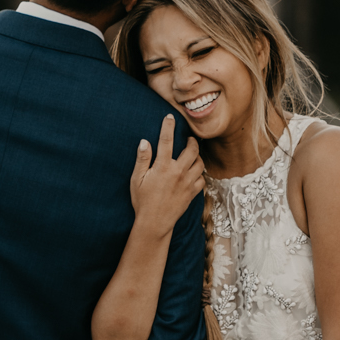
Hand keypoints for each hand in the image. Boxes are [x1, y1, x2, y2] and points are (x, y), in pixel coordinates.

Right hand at [130, 115, 203, 235]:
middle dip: (191, 141)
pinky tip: (193, 173)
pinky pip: (202, 179)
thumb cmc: (142, 201)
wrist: (155, 223)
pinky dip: (199, 174)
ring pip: (200, 163)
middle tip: (188, 139)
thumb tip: (144, 141)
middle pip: (191, 149)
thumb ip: (142, 159)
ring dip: (197, 157)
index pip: (166, 140)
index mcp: (163, 167)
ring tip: (192, 155)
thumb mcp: (137, 179)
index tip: (170, 117)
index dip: (168, 126)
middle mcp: (178, 172)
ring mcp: (187, 183)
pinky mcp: (192, 193)